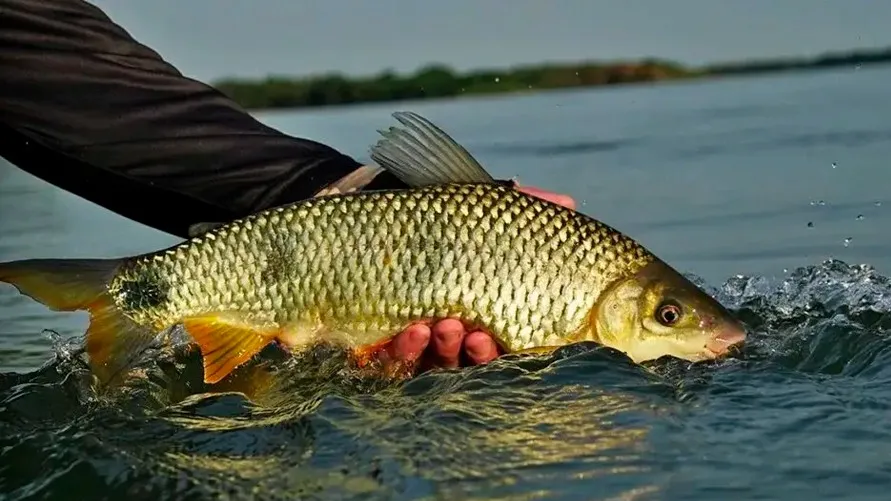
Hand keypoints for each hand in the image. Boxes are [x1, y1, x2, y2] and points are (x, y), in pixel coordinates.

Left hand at [386, 185, 575, 370]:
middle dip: (477, 353)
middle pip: (472, 361)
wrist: (366, 220)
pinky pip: (395, 361)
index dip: (503, 347)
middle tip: (475, 335)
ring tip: (445, 327)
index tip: (498, 335)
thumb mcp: (474, 210)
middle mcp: (453, 335)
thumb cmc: (430, 220)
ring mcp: (417, 344)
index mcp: (484, 313)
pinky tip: (411, 331)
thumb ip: (521, 209)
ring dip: (445, 350)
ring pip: (437, 365)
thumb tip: (569, 203)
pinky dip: (406, 350)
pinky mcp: (379, 345)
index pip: (503, 342)